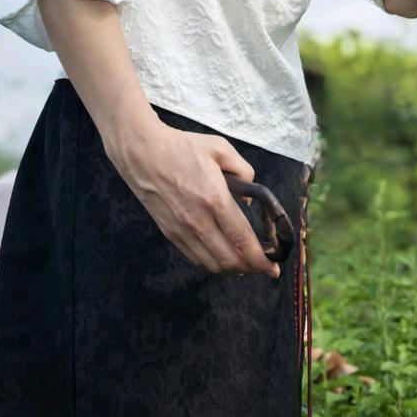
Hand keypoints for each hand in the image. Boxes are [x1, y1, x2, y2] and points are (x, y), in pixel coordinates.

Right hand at [107, 116, 280, 278]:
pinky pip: (195, 258)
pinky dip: (212, 262)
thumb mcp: (221, 148)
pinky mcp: (169, 232)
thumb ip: (244, 172)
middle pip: (228, 259)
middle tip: (264, 266)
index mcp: (215, 199)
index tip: (274, 268)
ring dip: (232, 269)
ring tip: (246, 263)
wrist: (142, 153)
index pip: (242, 239)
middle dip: (251, 268)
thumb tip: (249, 200)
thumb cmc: (183, 147)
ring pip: (211, 264)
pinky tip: (222, 256)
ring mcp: (181, 230)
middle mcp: (197, 221)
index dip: (260, 259)